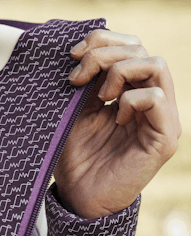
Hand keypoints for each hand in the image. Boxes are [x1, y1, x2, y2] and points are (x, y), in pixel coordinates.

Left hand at [54, 29, 180, 218]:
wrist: (78, 195)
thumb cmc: (75, 154)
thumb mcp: (76, 108)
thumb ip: (87, 80)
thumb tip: (84, 48)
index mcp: (130, 89)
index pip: (130, 45)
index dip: (102, 40)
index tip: (72, 55)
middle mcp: (149, 100)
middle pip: (141, 49)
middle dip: (103, 54)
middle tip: (77, 76)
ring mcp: (160, 118)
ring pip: (156, 65)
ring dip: (119, 72)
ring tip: (99, 94)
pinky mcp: (163, 138)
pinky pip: (155, 98)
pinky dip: (130, 99)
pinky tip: (114, 116)